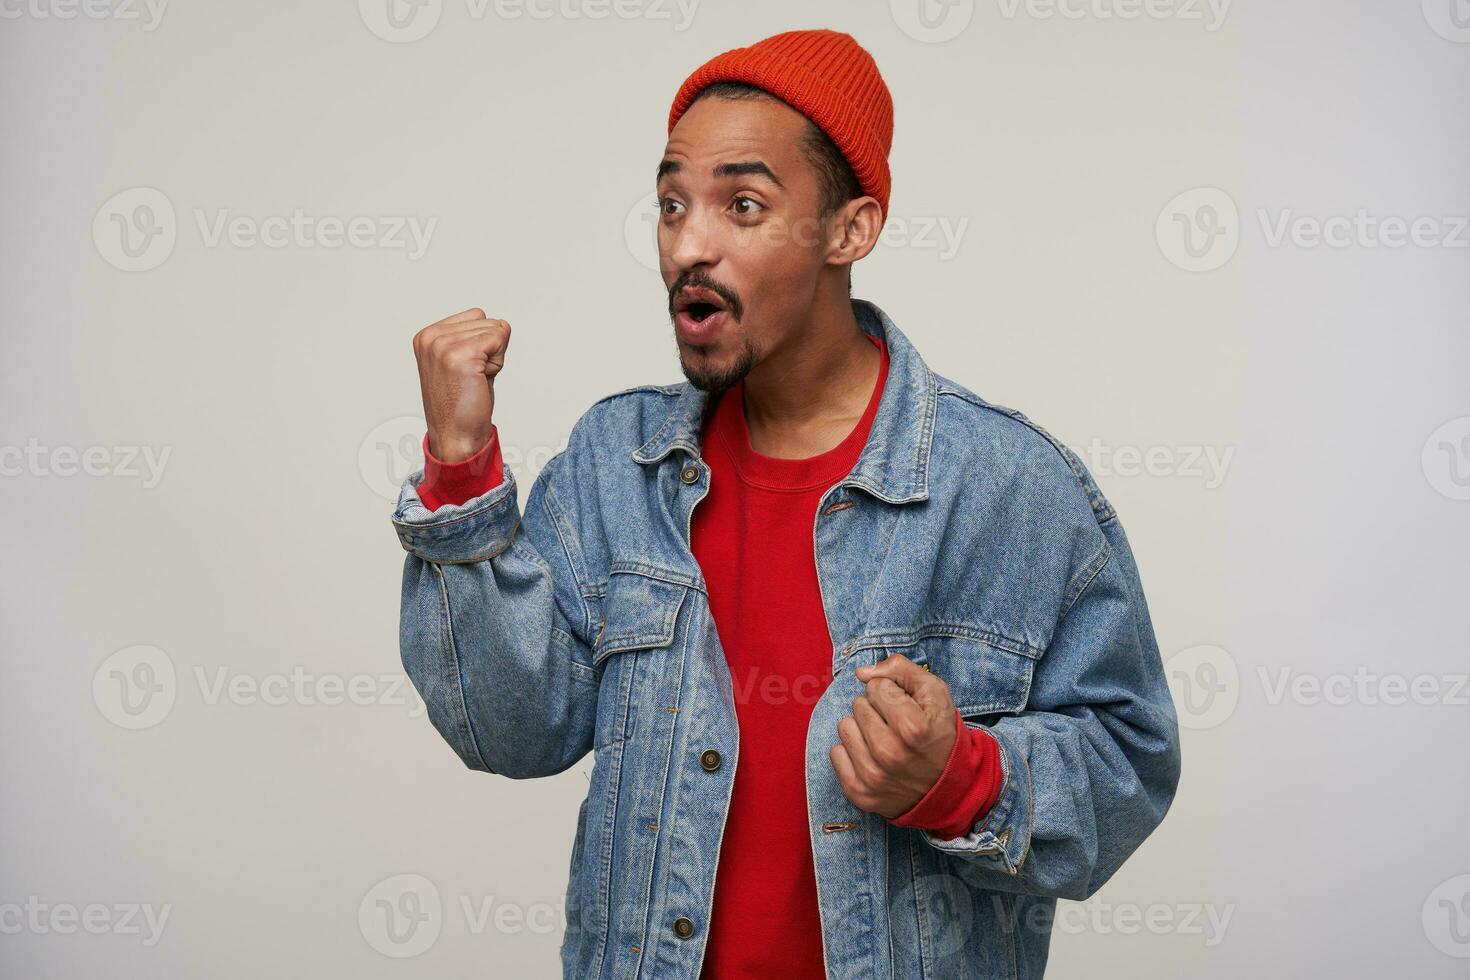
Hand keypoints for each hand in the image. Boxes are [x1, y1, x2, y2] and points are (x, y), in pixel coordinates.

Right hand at [412, 308, 510, 462]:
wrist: (456, 436)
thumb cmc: (461, 404)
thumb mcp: (458, 362)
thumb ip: (469, 338)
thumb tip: (500, 323)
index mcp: (427, 336)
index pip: (476, 315)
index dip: (482, 343)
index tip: (467, 370)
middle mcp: (432, 337)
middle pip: (487, 320)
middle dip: (489, 350)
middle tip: (472, 378)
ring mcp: (444, 344)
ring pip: (496, 329)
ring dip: (494, 357)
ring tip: (474, 380)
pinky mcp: (462, 354)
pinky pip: (500, 338)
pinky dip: (498, 363)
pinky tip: (480, 381)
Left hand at [830, 653, 956, 818]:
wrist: (947, 788)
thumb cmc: (939, 735)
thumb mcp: (935, 694)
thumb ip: (900, 669)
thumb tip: (862, 673)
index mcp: (911, 728)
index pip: (876, 687)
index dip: (891, 693)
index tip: (905, 708)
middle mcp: (890, 753)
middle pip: (858, 705)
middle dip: (875, 709)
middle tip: (894, 725)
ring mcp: (872, 776)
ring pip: (844, 727)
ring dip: (861, 729)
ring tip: (883, 739)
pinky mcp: (859, 792)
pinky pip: (835, 753)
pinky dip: (851, 751)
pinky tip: (872, 757)